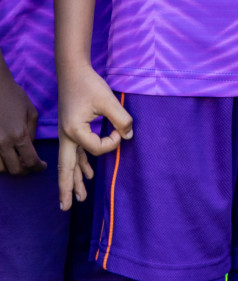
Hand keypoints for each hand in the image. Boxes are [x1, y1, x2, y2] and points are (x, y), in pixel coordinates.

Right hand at [0, 71, 42, 174]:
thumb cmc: (14, 97)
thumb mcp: (31, 112)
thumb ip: (32, 133)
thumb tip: (30, 148)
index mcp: (19, 135)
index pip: (30, 161)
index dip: (37, 167)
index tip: (42, 166)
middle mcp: (2, 143)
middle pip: (14, 169)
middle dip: (25, 170)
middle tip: (31, 165)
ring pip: (0, 169)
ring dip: (9, 167)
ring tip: (17, 159)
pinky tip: (5, 155)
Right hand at [56, 66, 131, 209]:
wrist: (73, 72)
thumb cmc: (89, 84)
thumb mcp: (108, 101)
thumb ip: (121, 119)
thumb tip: (129, 135)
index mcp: (74, 131)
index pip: (97, 148)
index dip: (112, 142)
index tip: (120, 128)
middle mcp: (67, 136)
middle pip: (65, 169)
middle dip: (67, 188)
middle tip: (67, 208)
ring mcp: (67, 134)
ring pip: (69, 163)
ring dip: (73, 180)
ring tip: (77, 198)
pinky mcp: (71, 129)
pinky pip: (74, 153)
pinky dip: (80, 164)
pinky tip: (87, 174)